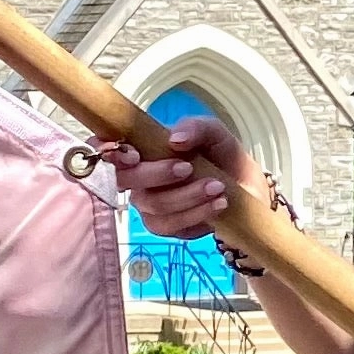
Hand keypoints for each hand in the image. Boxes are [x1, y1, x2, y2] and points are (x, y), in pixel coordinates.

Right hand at [92, 114, 262, 241]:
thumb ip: (196, 127)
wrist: (245, 187)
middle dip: (157, 174)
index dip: (108, 151)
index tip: (132, 154)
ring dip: (187, 195)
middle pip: (126, 180)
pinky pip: (169, 224)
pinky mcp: (163, 226)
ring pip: (152, 204)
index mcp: (142, 148)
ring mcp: (147, 203)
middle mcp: (137, 177)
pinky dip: (195, 213)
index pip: (107, 148)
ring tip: (218, 186)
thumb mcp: (214, 133)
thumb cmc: (220, 155)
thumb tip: (174, 139)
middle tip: (187, 167)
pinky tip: (218, 203)